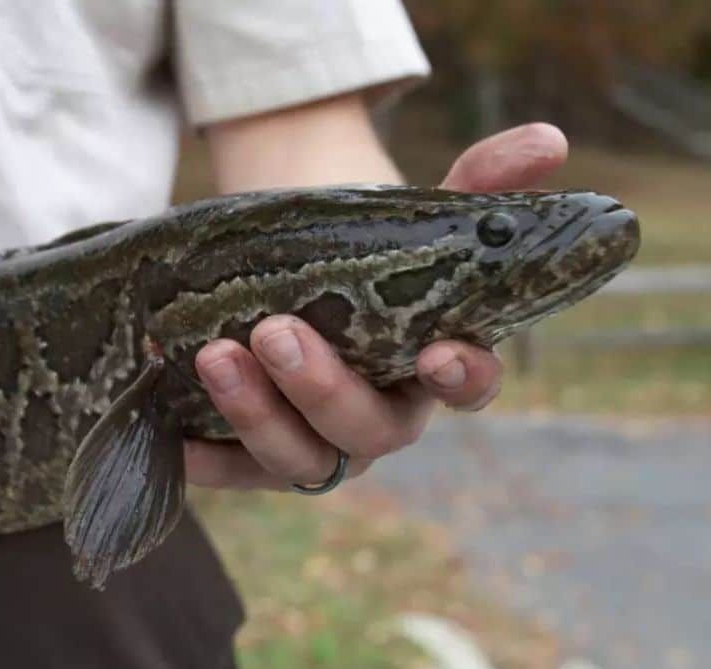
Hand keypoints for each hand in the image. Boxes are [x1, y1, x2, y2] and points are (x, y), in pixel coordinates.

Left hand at [186, 123, 568, 489]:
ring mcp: (317, 446)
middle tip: (275, 332)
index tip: (440, 354)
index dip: (460, 379)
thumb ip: (474, 184)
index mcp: (431, 367)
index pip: (466, 387)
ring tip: (212, 356)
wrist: (285, 282)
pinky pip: (233, 475)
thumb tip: (546, 141)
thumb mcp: (411, 217)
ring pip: (299, 459)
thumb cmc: (360, 261)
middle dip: (322, 389)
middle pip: (367, 431)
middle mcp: (379, 419)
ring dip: (257, 415)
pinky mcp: (255, 460)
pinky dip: (206, 459)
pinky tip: (174, 433)